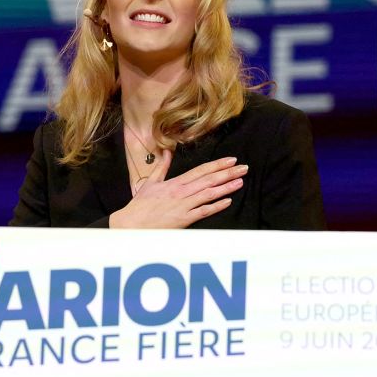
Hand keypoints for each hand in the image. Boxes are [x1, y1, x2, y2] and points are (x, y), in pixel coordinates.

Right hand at [109, 151, 246, 228]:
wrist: (132, 223)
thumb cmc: (141, 205)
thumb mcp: (151, 182)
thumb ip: (162, 167)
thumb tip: (167, 153)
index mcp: (175, 182)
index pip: (200, 170)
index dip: (217, 164)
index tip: (231, 160)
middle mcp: (182, 192)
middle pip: (209, 180)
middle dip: (227, 173)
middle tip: (244, 168)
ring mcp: (183, 205)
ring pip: (209, 193)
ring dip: (226, 187)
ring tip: (240, 181)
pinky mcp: (184, 219)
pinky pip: (203, 211)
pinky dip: (216, 206)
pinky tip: (227, 201)